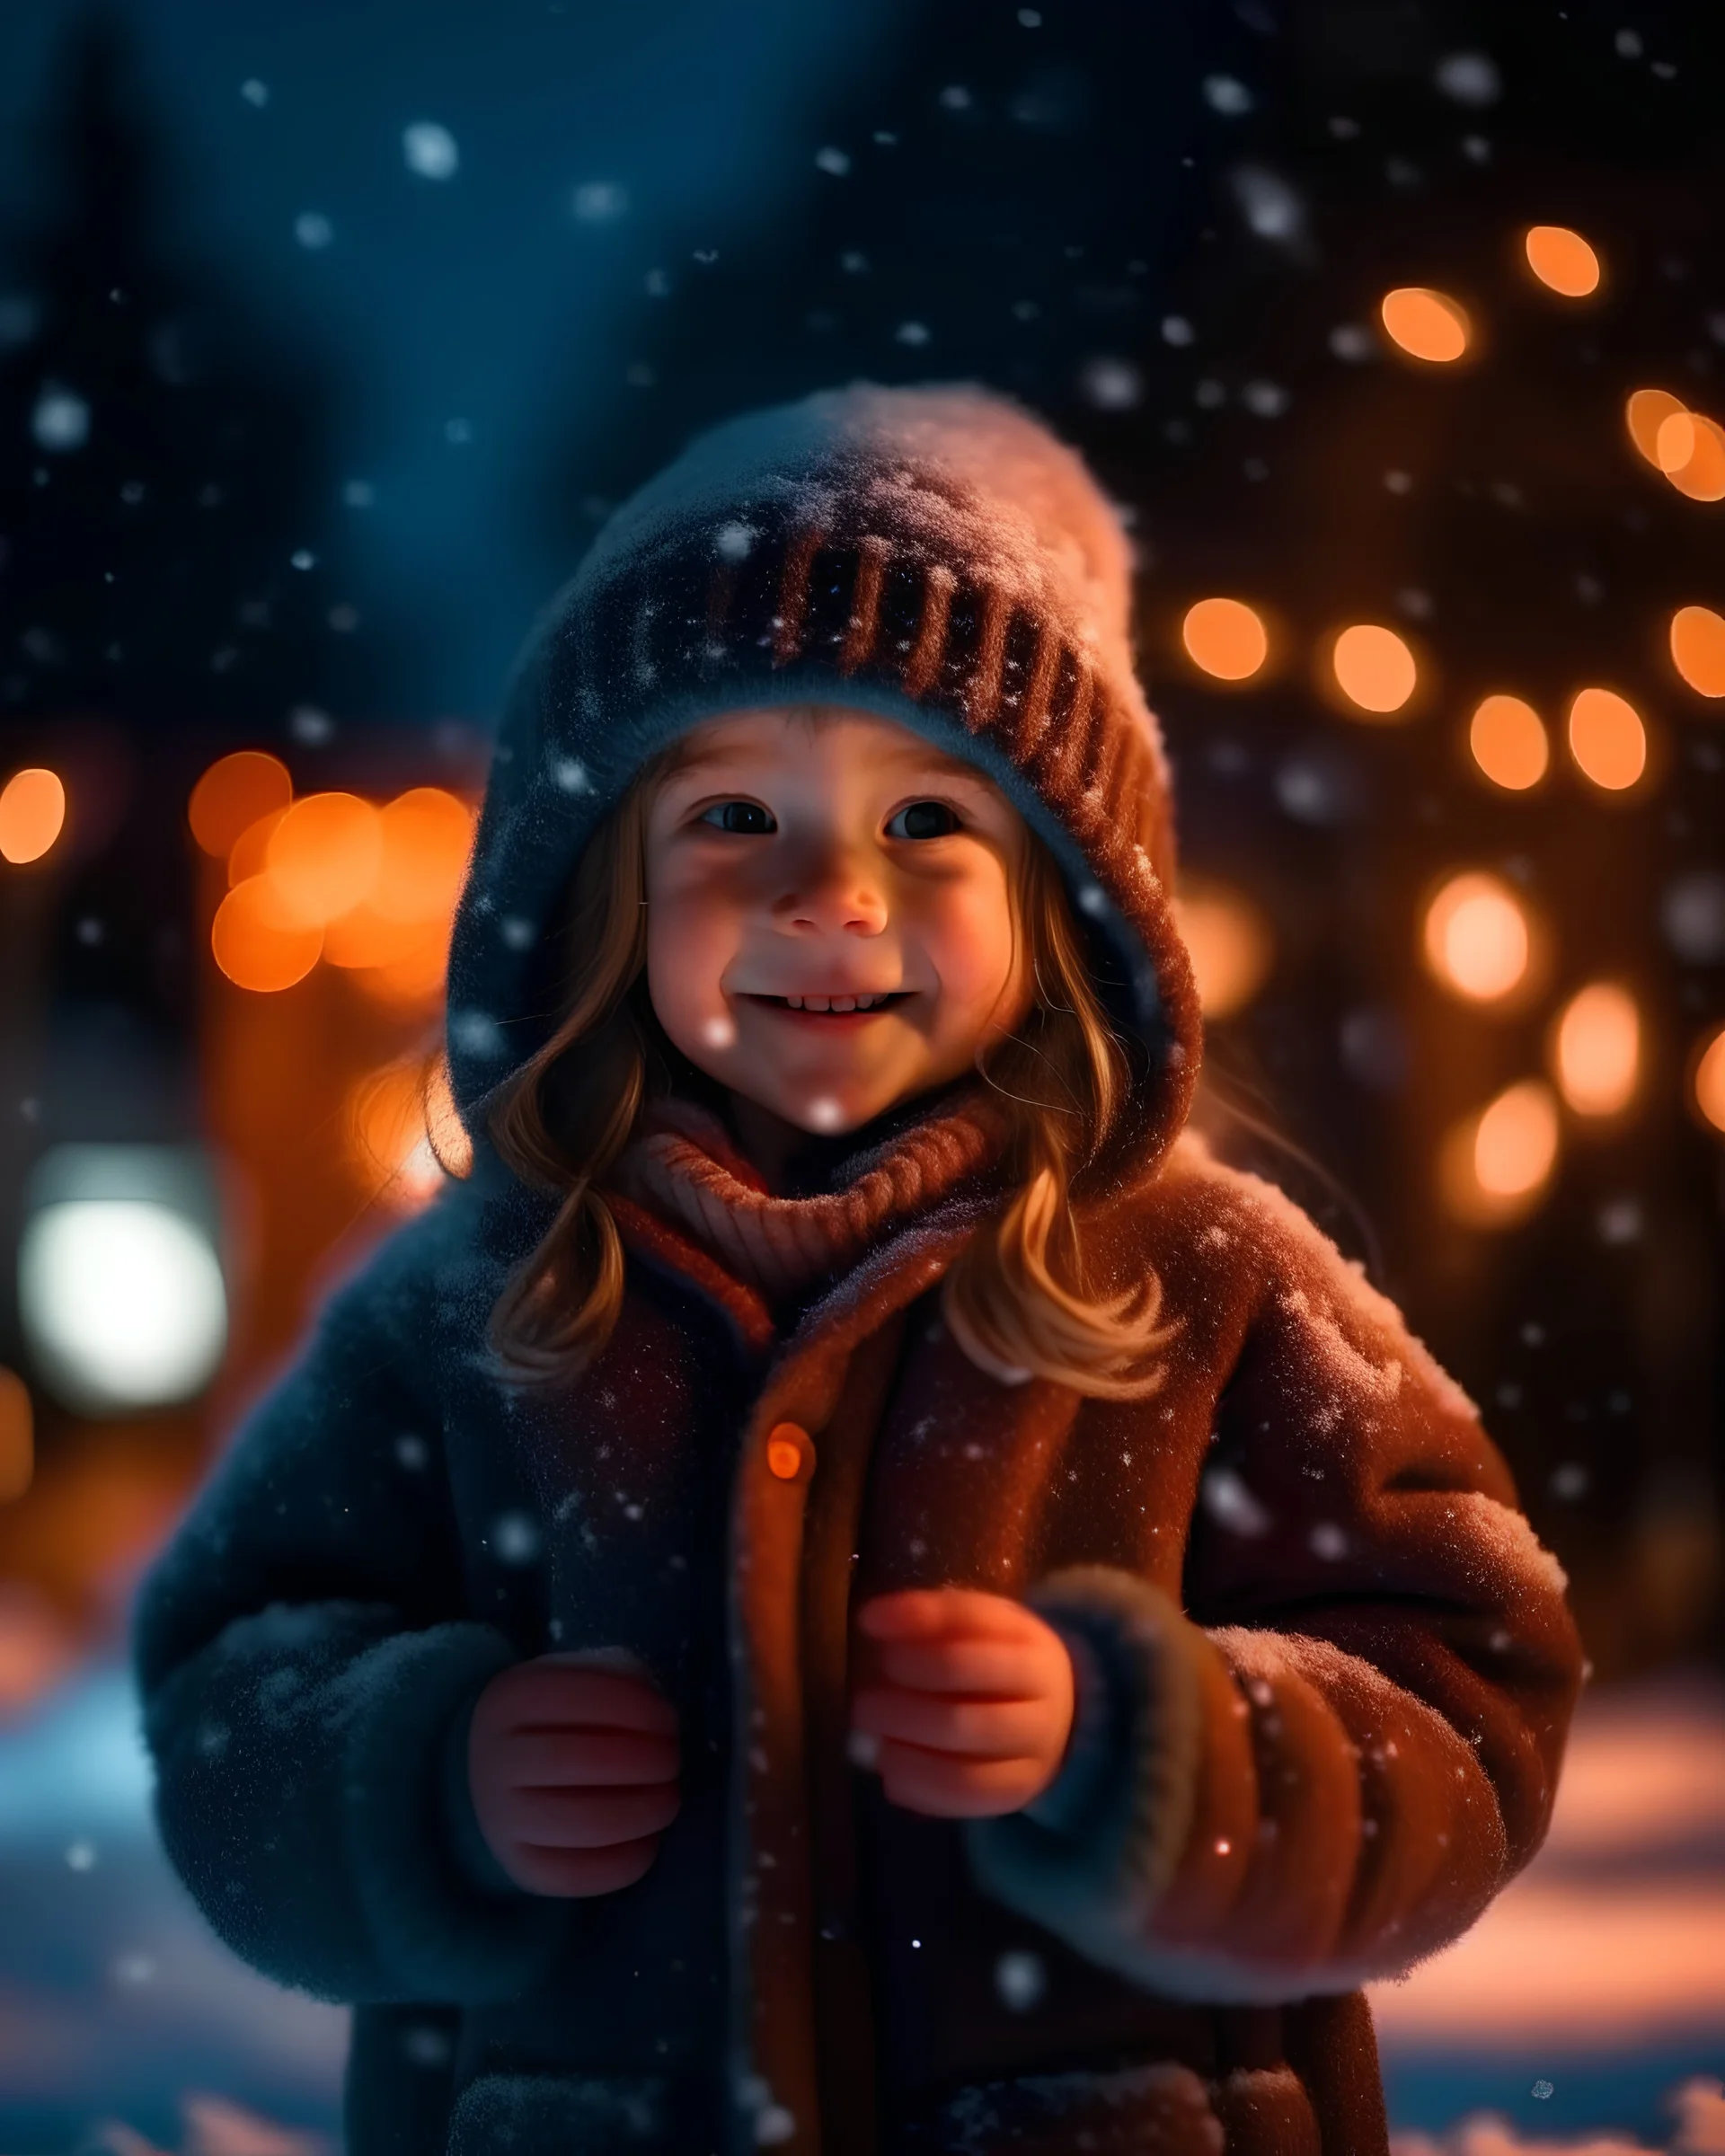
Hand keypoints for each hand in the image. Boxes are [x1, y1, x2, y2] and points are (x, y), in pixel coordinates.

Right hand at [466, 1652, 680, 1896]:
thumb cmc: (552, 1722)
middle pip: (580, 1761)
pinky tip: (648, 1840)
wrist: (490, 1774)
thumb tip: (666, 1724)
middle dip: (645, 1762)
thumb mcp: (569, 1684)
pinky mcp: (519, 1868)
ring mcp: (503, 1820)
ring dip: (643, 1812)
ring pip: (584, 1823)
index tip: (669, 1721)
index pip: (582, 1698)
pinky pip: (579, 1875)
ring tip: (667, 1800)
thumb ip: (613, 1690)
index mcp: (513, 1700)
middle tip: (672, 1762)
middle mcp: (499, 1760)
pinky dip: (627, 1861)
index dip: (638, 1710)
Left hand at [847, 1588, 1074, 1818]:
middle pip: (963, 1713)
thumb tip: (871, 1620)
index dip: (914, 1624)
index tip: (867, 1624)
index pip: (972, 1633)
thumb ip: (931, 1618)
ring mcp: (1033, 1754)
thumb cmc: (1000, 1659)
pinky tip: (890, 1772)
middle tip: (862, 1703)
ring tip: (871, 1740)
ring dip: (906, 1754)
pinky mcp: (1019, 1792)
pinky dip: (919, 1787)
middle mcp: (1042, 1703)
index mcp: (1032, 1647)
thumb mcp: (981, 1624)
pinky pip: (965, 1798)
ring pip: (964, 1766)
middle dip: (902, 1710)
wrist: (1060, 1713)